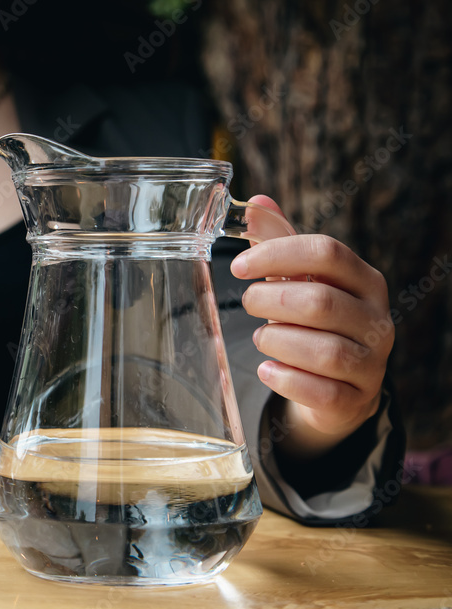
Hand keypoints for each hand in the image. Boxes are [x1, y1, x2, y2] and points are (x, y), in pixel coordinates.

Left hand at [230, 196, 393, 460]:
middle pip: (321, 302)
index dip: (277, 254)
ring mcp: (371, 363)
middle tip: (248, 303)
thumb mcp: (299, 280)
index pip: (327, 252)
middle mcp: (376, 319)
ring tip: (261, 337)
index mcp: (364, 280)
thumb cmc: (314, 323)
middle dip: (272, 301)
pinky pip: (323, 392)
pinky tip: (267, 369)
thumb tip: (255, 203)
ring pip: (325, 350)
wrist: (338, 388)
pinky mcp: (356, 400)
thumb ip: (279, 243)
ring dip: (278, 341)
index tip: (237, 266)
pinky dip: (287, 380)